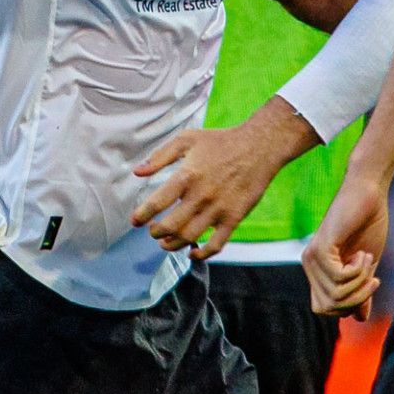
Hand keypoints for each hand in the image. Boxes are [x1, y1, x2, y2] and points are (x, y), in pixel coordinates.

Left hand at [130, 101, 316, 259]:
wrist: (258, 147)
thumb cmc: (221, 141)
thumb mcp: (187, 139)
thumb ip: (160, 156)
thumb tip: (137, 172)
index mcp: (187, 175)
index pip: (157, 203)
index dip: (142, 215)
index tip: (135, 221)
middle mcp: (201, 195)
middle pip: (170, 226)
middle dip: (156, 233)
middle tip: (153, 232)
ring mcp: (218, 209)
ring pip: (189, 237)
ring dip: (172, 245)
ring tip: (166, 242)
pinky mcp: (234, 218)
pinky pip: (216, 244)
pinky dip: (202, 254)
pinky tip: (193, 252)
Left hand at [302, 175, 387, 319]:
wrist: (368, 195)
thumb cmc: (368, 225)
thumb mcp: (366, 267)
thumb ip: (360, 290)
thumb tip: (360, 319)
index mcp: (317, 270)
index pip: (325, 309)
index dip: (349, 306)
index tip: (370, 284)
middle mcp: (309, 265)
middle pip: (329, 308)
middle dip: (357, 298)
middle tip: (371, 276)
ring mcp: (312, 256)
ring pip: (335, 295)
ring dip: (360, 283)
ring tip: (367, 261)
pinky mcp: (320, 247)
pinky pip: (338, 278)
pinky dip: (357, 271)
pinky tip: (362, 254)